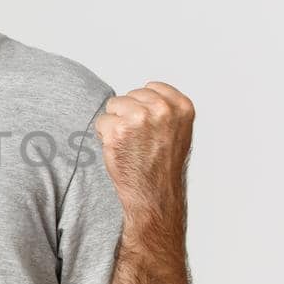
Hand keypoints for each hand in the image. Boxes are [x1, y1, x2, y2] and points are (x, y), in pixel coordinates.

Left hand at [93, 81, 194, 236]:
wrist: (154, 196)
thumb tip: (144, 94)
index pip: (151, 87)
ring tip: (130, 144)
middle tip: (139, 140)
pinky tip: (119, 150)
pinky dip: (105, 136)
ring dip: (116, 124)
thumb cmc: (164, 167)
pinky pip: (101, 122)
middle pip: (130, 95)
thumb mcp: (179, 131)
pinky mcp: (118, 131)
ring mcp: (139, 119)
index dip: (144, 107)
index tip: (150, 127)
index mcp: (181, 107)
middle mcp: (162, 109)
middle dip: (129, 114)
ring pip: (113, 105)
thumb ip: (167, 109)